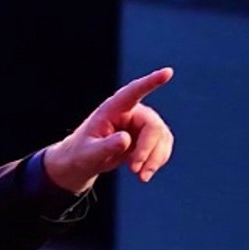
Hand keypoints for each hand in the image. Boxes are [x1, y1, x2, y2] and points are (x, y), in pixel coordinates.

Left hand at [43, 67, 174, 192]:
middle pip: (153, 127)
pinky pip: (163, 146)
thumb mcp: (88, 154)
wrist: (84, 161)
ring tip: (141, 177)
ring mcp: (142, 123)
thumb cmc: (80, 153)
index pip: (133, 92)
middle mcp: (131, 112)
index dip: (150, 82)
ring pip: (162, 137)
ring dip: (154, 159)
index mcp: (112, 109)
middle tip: (135, 171)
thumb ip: (104, 147)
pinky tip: (144, 173)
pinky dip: (156, 161)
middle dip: (147, 151)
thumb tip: (125, 139)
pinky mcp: (149, 136)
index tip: (167, 72)